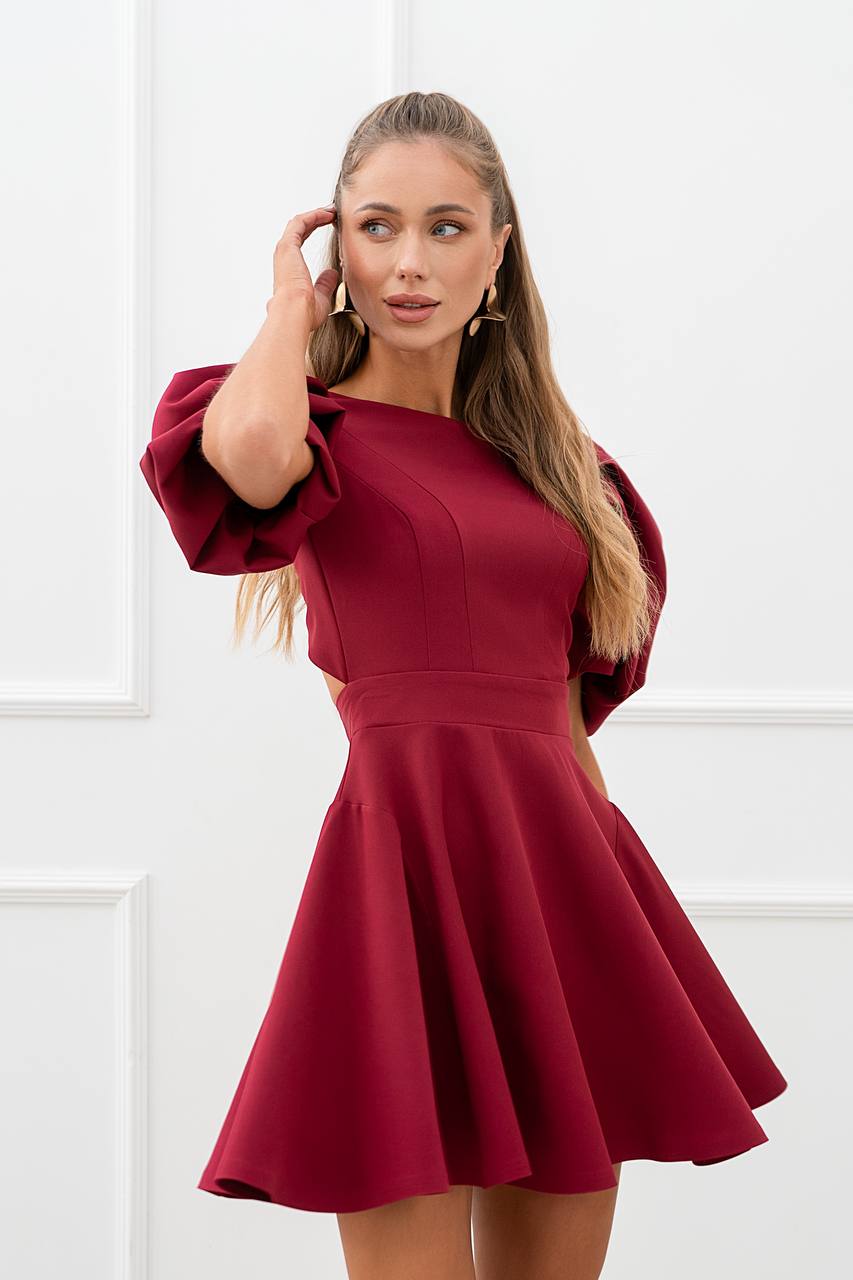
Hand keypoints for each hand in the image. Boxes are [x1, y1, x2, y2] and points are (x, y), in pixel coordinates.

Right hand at [269, 205, 339, 331]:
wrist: (295, 313)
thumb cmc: (306, 313)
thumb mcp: (321, 297)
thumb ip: (325, 284)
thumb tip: (332, 275)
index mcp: (289, 271)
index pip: (299, 244)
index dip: (312, 231)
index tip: (329, 225)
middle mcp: (284, 259)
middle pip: (298, 230)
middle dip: (314, 219)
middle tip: (330, 213)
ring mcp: (284, 252)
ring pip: (298, 224)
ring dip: (314, 214)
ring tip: (331, 210)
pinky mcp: (287, 246)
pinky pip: (299, 223)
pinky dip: (313, 216)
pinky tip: (327, 213)